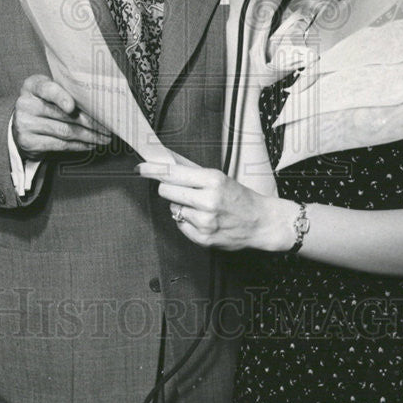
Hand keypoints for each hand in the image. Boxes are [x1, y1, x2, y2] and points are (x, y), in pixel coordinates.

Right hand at [12, 74, 110, 158]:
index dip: (61, 98)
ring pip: (65, 131)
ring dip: (89, 136)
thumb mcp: (49, 91)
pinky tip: (90, 144)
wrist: (21, 122)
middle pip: (63, 115)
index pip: (47, 89)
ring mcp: (25, 125)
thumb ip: (66, 93)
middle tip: (108, 127)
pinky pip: (60, 145)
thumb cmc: (43, 103)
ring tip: (103, 138)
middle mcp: (26, 104)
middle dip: (90, 122)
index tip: (73, 107)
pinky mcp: (29, 142)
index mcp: (32, 86)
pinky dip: (78, 145)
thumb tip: (97, 104)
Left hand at [137, 160, 288, 251]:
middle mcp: (208, 201)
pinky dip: (187, 221)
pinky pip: (180, 225)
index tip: (140, 168)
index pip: (172, 173)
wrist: (262, 222)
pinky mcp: (203, 239)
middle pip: (166, 191)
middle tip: (180, 189)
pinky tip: (203, 219)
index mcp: (213, 180)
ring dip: (182, 206)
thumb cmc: (241, 197)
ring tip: (200, 207)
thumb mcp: (220, 177)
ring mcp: (205, 222)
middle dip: (169, 188)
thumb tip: (166, 163)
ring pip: (173, 208)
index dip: (153, 170)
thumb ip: (192, 172)